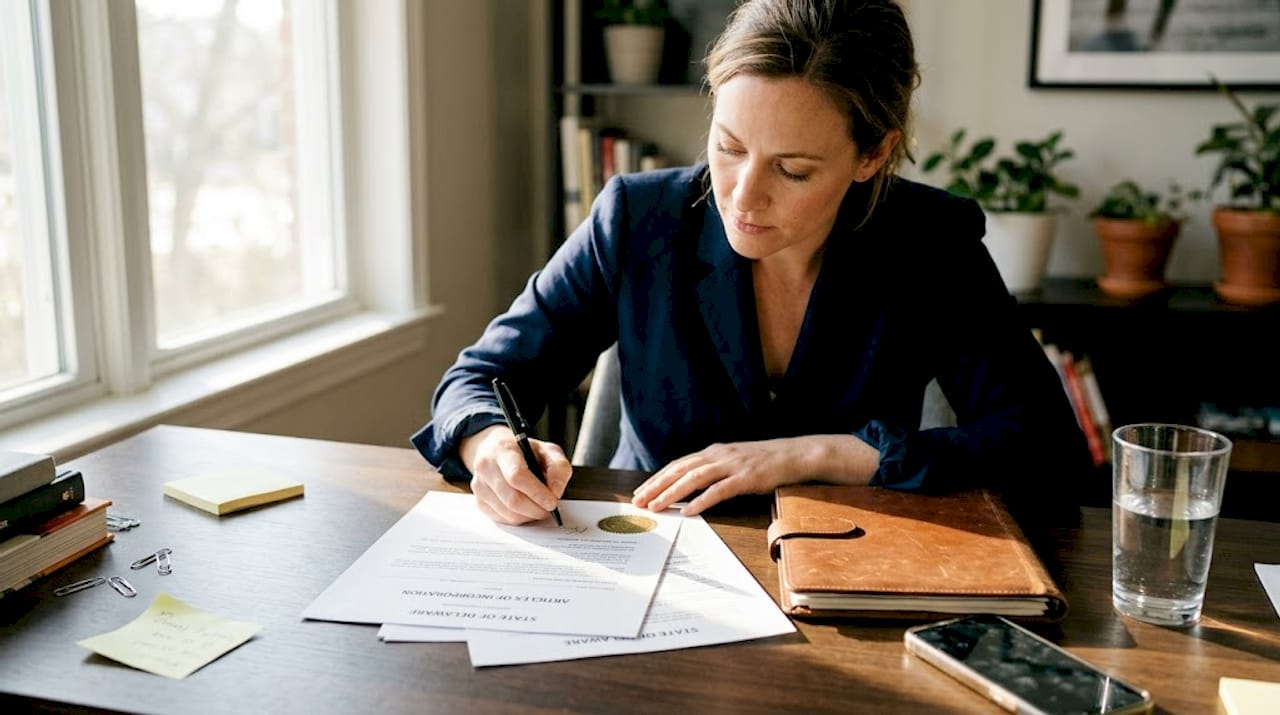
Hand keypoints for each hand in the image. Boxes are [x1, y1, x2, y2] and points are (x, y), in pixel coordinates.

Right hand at [461, 425, 572, 524]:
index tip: (552, 502)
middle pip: (512, 499)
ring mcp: (479, 486)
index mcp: (503, 450)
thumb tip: (555, 492)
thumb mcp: (547, 450)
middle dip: (536, 509)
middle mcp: (486, 467)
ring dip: (529, 516)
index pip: (517, 476)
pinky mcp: (479, 501)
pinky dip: (518, 519)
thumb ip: (559, 467)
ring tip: (539, 508)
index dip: (537, 493)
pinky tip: (526, 509)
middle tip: (550, 509)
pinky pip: (501, 519)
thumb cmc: (524, 451)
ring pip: (507, 513)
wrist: (496, 451)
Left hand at [631, 435, 877, 515]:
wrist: (797, 455)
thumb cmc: (765, 462)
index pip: (678, 465)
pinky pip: (719, 491)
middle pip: (679, 470)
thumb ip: (714, 471)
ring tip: (656, 507)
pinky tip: (690, 512)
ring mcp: (732, 465)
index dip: (657, 478)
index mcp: (713, 452)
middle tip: (638, 501)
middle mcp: (718, 455)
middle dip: (656, 486)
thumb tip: (691, 487)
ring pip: (694, 478)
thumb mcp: (734, 462)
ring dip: (672, 494)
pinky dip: (702, 501)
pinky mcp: (746, 478)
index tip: (640, 492)